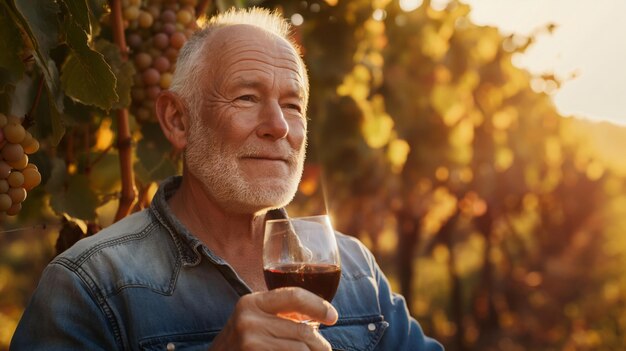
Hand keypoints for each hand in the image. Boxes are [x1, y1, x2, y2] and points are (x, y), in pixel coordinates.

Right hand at [209, 287, 337, 350]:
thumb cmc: (240, 342)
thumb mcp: (253, 318)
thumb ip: (280, 311)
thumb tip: (321, 313)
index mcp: (252, 302)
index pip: (294, 296)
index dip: (319, 306)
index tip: (333, 317)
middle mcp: (249, 320)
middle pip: (303, 332)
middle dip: (320, 344)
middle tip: (325, 350)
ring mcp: (251, 343)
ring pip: (302, 350)